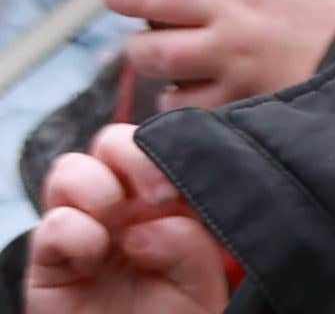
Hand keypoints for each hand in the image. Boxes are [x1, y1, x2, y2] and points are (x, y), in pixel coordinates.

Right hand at [27, 128, 230, 313]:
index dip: (169, 150)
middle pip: (110, 142)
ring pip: (69, 169)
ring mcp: (80, 229)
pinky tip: (94, 257)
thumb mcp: (201, 279)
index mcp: (160, 199)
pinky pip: (51, 224)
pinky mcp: (49, 262)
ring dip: (98, 188)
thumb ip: (190, 242)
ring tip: (120, 231)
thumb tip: (147, 225)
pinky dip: (73, 232)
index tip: (181, 186)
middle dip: (134, 157)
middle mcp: (117, 207)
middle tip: (157, 198)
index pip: (156, 143)